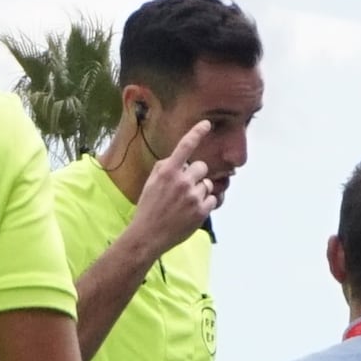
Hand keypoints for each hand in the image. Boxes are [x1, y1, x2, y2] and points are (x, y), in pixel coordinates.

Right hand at [126, 111, 229, 259]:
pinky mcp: (201, 211)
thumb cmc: (148, 209)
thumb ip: (166, 168)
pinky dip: (205, 204)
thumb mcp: (151, 183)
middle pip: (201, 167)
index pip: (185, 146)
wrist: (147, 236)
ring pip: (207, 184)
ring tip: (185, 203)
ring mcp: (193, 196)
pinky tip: (191, 211)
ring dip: (200, 190)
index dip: (197, 132)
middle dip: (195, 175)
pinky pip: (213, 199)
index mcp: (167, 172)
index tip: (207, 124)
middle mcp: (182, 181)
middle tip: (183, 189)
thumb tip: (180, 162)